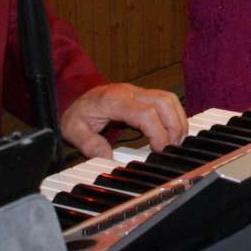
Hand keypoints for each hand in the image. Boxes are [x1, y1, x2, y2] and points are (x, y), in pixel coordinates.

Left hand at [60, 83, 187, 159]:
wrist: (74, 99)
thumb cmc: (77, 114)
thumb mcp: (73, 131)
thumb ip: (89, 145)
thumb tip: (108, 159)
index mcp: (113, 100)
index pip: (145, 113)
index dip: (157, 132)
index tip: (160, 150)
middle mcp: (129, 92)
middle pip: (163, 101)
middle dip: (174, 126)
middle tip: (173, 148)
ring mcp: (137, 91)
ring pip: (168, 99)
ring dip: (177, 120)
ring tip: (175, 142)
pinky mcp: (142, 95)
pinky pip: (165, 101)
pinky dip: (174, 116)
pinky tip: (172, 133)